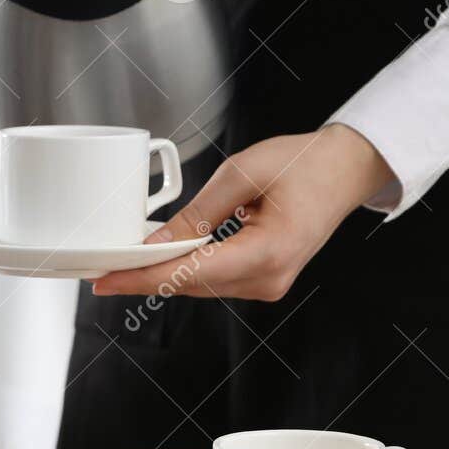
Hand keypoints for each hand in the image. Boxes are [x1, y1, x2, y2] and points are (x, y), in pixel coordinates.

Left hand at [93, 125, 394, 300]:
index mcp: (268, 252)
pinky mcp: (263, 280)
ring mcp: (268, 285)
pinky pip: (213, 279)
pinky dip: (186, 268)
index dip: (141, 278)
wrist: (346, 169)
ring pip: (198, 285)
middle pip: (190, 284)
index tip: (105, 281)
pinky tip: (163, 256)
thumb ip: (196, 213)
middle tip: (102, 267)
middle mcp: (268, 279)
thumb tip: (154, 244)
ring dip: (164, 272)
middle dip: (145, 274)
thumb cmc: (304, 162)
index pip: (189, 273)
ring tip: (126, 260)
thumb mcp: (241, 174)